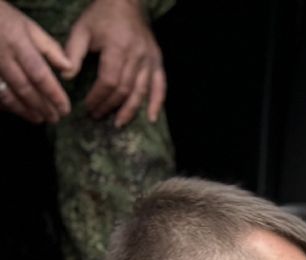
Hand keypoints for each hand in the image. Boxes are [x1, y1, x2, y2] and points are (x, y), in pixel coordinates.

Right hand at [0, 0, 75, 122]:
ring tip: (39, 119)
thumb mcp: (30, 27)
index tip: (65, 109)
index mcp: (19, 46)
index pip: (40, 75)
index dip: (54, 95)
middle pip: (25, 89)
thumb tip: (69, 68)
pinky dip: (8, 104)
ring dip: (25, 110)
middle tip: (55, 118)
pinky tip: (19, 111)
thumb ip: (50, 48)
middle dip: (42, 107)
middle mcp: (3, 58)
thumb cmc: (6, 20)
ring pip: (8, 94)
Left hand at [64, 0, 163, 126]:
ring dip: (130, 110)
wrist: (126, 2)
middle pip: (124, 89)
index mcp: (117, 48)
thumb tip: (67, 77)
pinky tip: (152, 118)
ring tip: (118, 122)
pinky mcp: (157, 62)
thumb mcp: (82, 30)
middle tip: (97, 116)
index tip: (88, 106)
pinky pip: (160, 86)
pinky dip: (157, 103)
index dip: (98, 97)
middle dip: (110, 106)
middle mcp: (137, 57)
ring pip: (141, 92)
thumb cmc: (101, 16)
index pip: (109, 81)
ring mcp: (150, 61)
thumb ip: (73, 53)